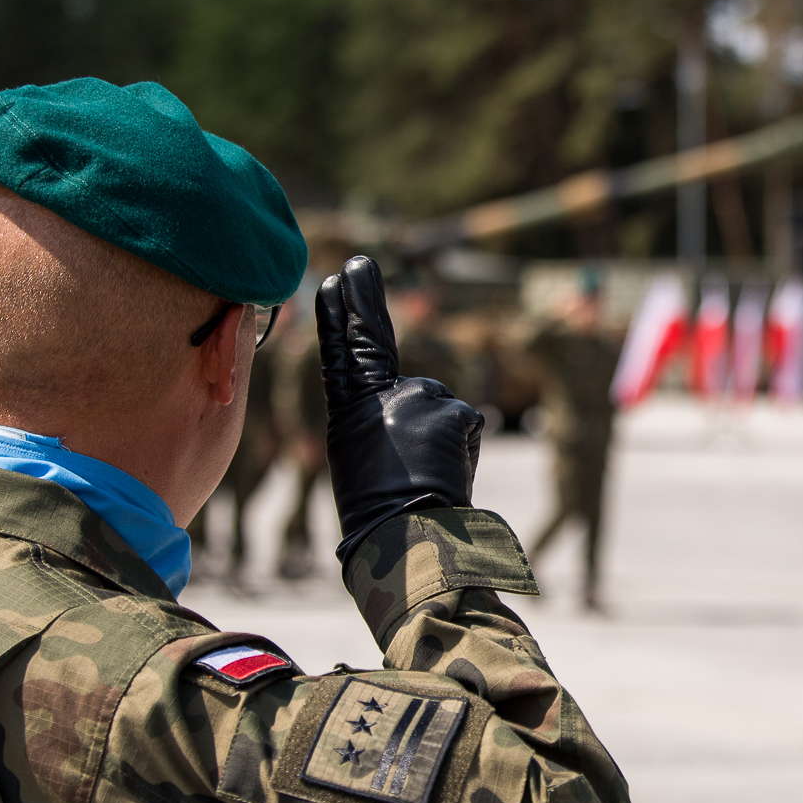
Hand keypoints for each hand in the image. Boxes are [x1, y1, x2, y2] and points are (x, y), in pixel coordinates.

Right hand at [319, 255, 484, 561]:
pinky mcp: (451, 410)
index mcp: (348, 415)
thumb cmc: (384, 517)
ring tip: (425, 476)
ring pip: (439, 407)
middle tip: (360, 262)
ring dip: (440, 437)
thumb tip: (431, 406)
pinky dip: (463, 449)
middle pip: (379, 349)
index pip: (343, 354)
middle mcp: (378, 398)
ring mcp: (415, 399)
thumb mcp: (367, 460)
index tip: (336, 279)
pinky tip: (448, 475)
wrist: (406, 540)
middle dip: (365, 300)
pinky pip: (465, 424)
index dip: (339, 316)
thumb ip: (387, 421)